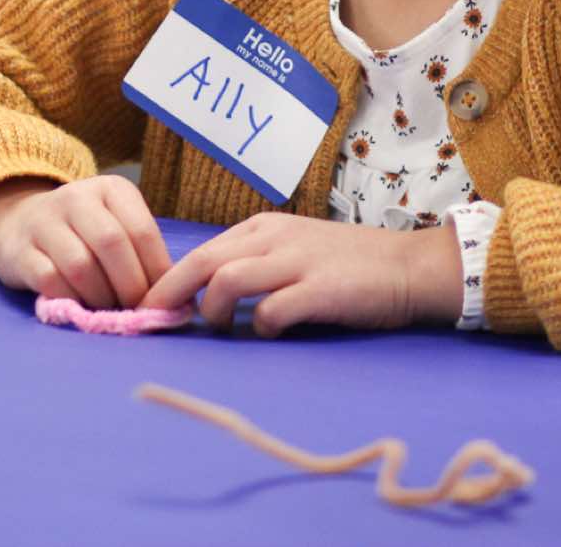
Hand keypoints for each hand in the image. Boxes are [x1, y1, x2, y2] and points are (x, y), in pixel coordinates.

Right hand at [0, 175, 171, 309]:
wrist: (19, 222)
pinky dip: (71, 300)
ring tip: (110, 309)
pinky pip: (50, 280)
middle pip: (112, 244)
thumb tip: (171, 296)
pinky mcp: (19, 251)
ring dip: (101, 297)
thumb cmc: (83, 232)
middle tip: (136, 310)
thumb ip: (140, 251)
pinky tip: (80, 307)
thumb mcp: (116, 224)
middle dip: (130, 286)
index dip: (156, 270)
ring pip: (81, 265)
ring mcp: (44, 222)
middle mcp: (76, 197)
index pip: (142, 230)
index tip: (162, 299)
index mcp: (110, 189)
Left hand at [139, 214, 462, 337]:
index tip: (152, 309)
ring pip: (227, 279)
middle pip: (203, 261)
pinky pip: (272, 310)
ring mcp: (298, 261)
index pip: (201, 251)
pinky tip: (272, 333)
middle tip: (154, 322)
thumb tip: (207, 298)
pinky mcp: (320, 289)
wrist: (408, 267)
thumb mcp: (295, 250)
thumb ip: (255, 265)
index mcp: (264, 228)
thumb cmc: (349, 266)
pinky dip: (262, 327)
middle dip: (169, 294)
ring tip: (220, 328)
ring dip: (213, 310)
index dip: (170, 281)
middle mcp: (275, 238)